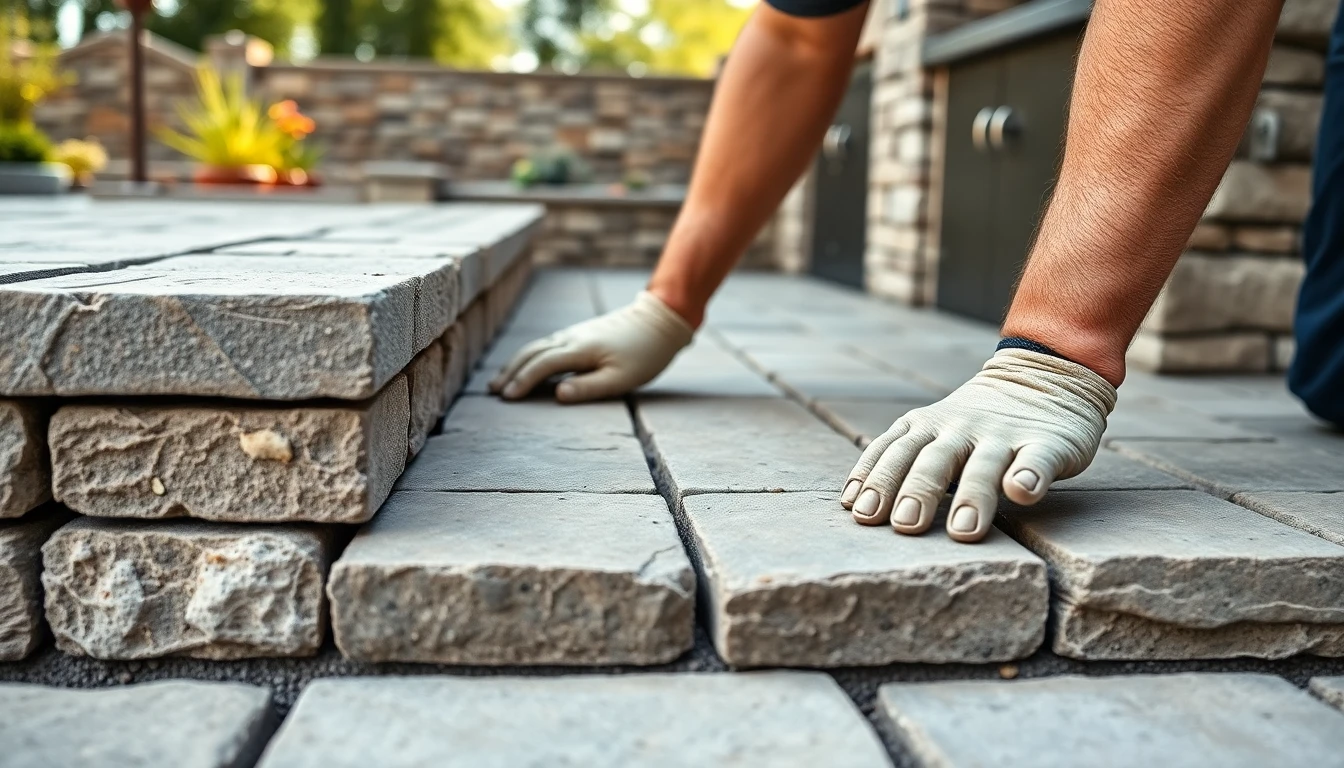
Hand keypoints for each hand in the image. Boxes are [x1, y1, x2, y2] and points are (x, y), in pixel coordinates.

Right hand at [490, 291, 694, 402]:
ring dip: (516, 362)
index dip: (522, 381)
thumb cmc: (644, 354)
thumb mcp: (622, 378)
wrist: (659, 320)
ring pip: (536, 346)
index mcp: (579, 350)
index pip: (542, 365)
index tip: (507, 397)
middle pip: (532, 353)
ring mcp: (573, 333)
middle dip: (511, 371)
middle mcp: (571, 338)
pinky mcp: (579, 333)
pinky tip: (525, 364)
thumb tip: (557, 395)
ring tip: (500, 380)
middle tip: (493, 391)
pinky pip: (545, 343)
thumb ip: (588, 388)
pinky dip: (529, 354)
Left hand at [839, 349, 1116, 542]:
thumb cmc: (973, 425)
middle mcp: (960, 429)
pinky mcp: (1047, 444)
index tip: (861, 513)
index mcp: (927, 427)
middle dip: (917, 492)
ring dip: (971, 496)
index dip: (877, 480)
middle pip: (934, 460)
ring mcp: (1003, 436)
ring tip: (963, 530)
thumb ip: (899, 461)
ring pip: (984, 465)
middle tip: (904, 526)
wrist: (1042, 377)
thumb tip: (855, 506)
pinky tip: (1022, 492)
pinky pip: (1037, 459)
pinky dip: (1029, 475)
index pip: (895, 453)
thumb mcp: (931, 432)